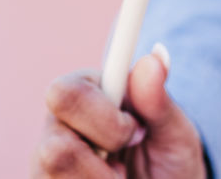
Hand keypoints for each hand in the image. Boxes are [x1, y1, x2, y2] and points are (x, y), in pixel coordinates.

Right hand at [33, 44, 207, 178]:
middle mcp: (57, 128)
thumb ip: (158, 100)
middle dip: (102, 163)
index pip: (66, 94)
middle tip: (126, 160)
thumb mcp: (174, 133)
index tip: (136, 133)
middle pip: (55, 150)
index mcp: (85, 94)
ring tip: (119, 176)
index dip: (105, 121)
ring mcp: (46, 166)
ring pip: (57, 177)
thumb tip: (156, 55)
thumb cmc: (167, 160)